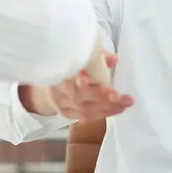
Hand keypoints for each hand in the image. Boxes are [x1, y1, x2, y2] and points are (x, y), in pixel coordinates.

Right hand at [19, 54, 133, 119]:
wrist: (47, 84)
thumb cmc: (68, 67)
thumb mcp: (80, 56)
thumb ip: (96, 56)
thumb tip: (113, 59)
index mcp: (60, 71)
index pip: (70, 78)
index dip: (79, 81)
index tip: (87, 80)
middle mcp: (58, 89)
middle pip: (80, 96)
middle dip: (102, 97)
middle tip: (120, 97)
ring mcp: (61, 103)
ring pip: (84, 109)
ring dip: (107, 107)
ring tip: (124, 104)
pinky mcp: (66, 112)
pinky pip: (85, 116)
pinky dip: (102, 114)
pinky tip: (115, 110)